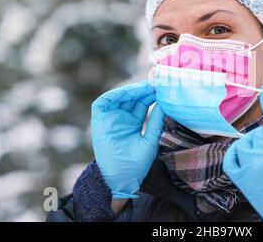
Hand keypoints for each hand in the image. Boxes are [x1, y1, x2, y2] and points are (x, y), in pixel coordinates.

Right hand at [91, 81, 164, 199]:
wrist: (121, 178)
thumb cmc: (136, 164)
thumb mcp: (150, 140)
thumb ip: (155, 122)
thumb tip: (163, 104)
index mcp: (134, 122)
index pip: (142, 103)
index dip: (150, 95)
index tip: (162, 89)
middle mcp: (122, 117)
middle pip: (132, 97)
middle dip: (143, 89)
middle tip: (156, 84)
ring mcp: (111, 118)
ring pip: (120, 97)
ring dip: (132, 90)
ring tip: (145, 88)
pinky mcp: (99, 119)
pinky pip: (104, 102)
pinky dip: (115, 94)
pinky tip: (128, 92)